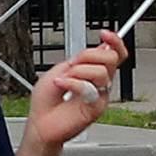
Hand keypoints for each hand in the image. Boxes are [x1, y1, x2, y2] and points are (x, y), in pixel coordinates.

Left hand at [30, 29, 125, 144]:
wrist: (40, 122)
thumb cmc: (47, 100)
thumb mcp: (60, 69)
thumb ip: (80, 59)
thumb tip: (100, 48)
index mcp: (92, 70)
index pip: (114, 54)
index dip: (115, 41)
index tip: (105, 34)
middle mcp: (99, 82)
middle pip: (112, 58)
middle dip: (90, 55)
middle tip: (73, 64)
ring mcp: (99, 95)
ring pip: (102, 72)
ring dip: (78, 71)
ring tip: (64, 80)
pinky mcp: (96, 108)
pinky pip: (90, 88)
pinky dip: (72, 83)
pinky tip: (62, 85)